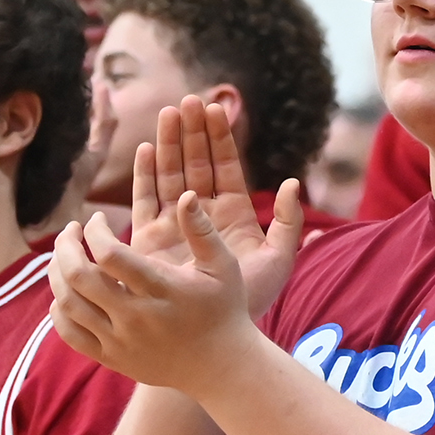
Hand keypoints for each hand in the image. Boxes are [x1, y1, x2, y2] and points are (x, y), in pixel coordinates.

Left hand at [49, 196, 253, 390]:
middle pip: (79, 276)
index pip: (110, 255)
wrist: (220, 366)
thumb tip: (185, 195)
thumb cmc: (223, 308)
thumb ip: (202, 229)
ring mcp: (120, 340)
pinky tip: (66, 291)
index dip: (94, 231)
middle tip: (70, 231)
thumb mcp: (222, 266)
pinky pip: (69, 334)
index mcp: (162, 289)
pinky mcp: (112, 358)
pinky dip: (59, 309)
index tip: (97, 218)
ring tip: (64, 256)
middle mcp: (136, 316)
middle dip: (66, 246)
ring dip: (57, 273)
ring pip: (68, 303)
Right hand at [135, 99, 304, 318]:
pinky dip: (144, 176)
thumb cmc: (249, 301)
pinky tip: (143, 150)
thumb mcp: (279, 259)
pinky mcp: (150, 240)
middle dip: (191, 132)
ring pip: (170, 175)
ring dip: (167, 144)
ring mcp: (175, 225)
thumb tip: (292, 184)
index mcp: (233, 215)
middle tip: (188, 100)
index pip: (226, 167)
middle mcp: (202, 215)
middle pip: (195, 163)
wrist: (212, 335)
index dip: (220, 138)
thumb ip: (289, 223)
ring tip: (165, 113)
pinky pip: (145, 201)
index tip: (216, 108)